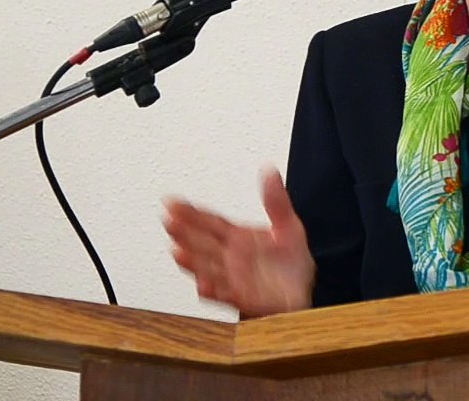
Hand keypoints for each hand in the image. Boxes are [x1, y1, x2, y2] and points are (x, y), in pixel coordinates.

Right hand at [163, 168, 314, 316]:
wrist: (300, 297)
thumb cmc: (291, 265)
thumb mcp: (288, 226)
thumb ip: (276, 201)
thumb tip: (269, 170)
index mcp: (238, 239)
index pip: (211, 222)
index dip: (191, 212)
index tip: (172, 202)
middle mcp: (230, 258)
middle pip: (204, 243)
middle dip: (185, 232)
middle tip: (168, 220)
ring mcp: (233, 279)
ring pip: (208, 268)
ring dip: (193, 261)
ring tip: (178, 252)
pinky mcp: (242, 298)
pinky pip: (226, 295)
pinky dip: (214, 291)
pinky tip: (203, 286)